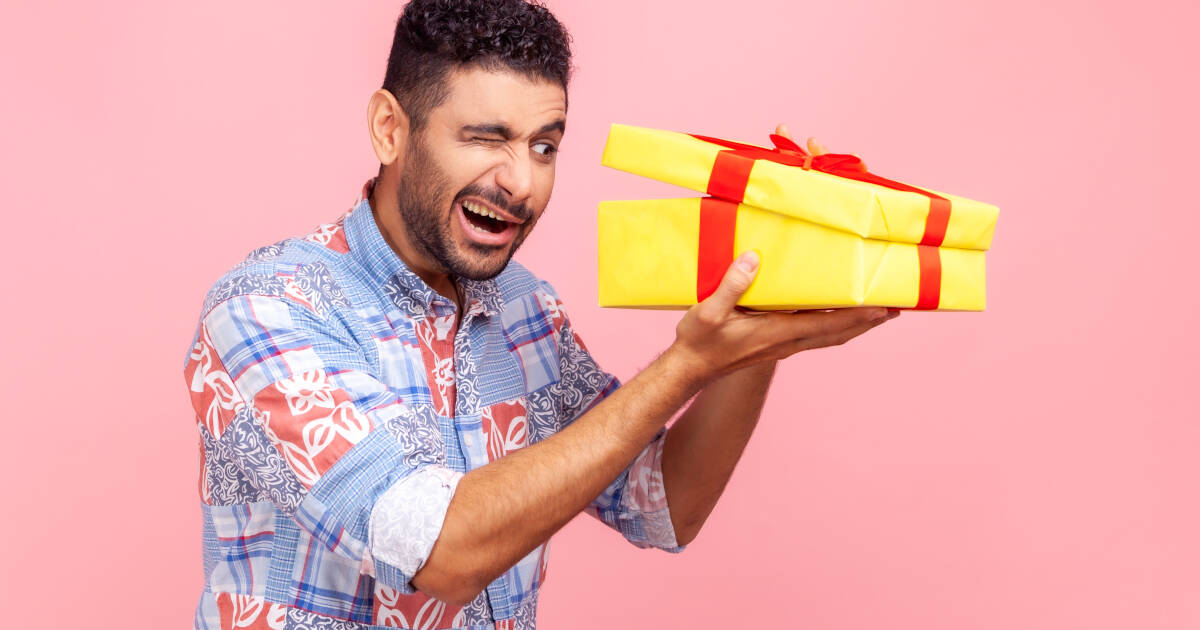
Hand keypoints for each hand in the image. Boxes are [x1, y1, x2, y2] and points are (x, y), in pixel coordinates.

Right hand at [669, 124, 892, 379]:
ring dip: (856, 325)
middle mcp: (786, 342)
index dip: (858, 316)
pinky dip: (836, 327)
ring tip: (878, 313)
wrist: (690, 370)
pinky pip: (816, 335)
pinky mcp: (776, 345)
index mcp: (776, 333)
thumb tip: (753, 259)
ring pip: (831, 336)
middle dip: (868, 321)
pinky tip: (838, 317)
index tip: (884, 306)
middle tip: (896, 307)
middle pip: (839, 332)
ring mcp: (783, 346)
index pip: (828, 324)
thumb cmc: (699, 342)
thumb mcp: (708, 311)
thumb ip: (732, 286)